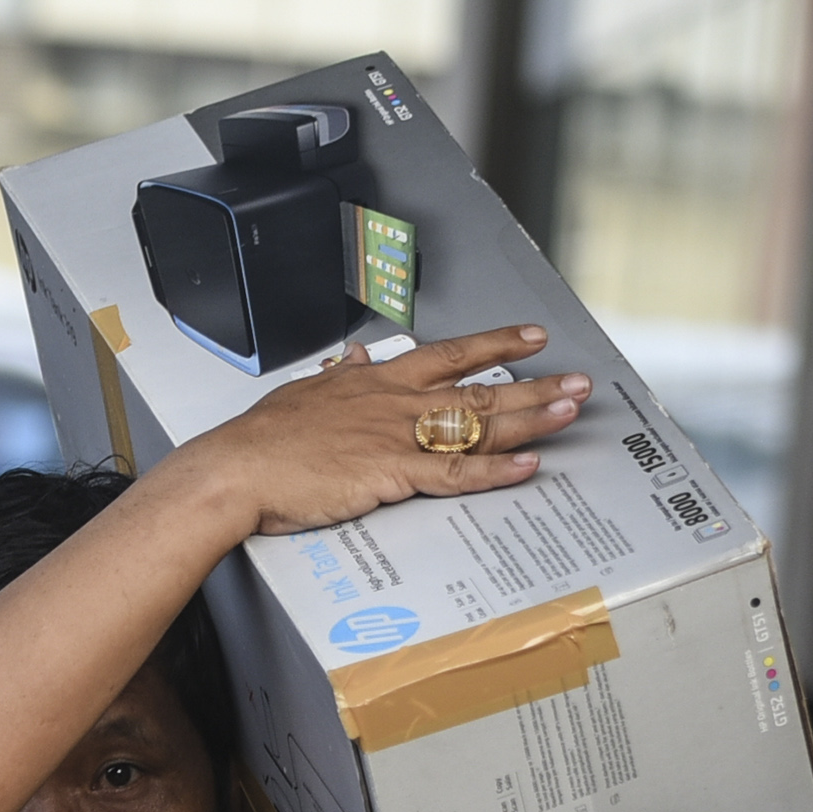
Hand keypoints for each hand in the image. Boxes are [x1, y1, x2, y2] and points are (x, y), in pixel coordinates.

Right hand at [176, 327, 592, 539]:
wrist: (236, 468)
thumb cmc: (261, 441)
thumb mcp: (301, 396)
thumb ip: (334, 381)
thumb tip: (349, 363)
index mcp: (374, 382)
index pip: (447, 354)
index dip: (494, 345)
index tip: (529, 337)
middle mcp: (394, 402)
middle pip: (478, 386)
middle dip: (534, 382)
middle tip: (576, 378)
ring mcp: (396, 436)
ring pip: (477, 423)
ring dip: (530, 416)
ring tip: (569, 410)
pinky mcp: (391, 474)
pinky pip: (454, 472)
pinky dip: (494, 471)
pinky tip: (526, 467)